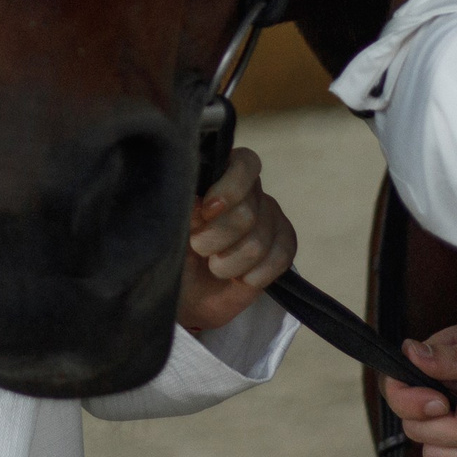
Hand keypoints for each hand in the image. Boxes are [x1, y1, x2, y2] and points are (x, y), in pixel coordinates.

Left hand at [176, 148, 297, 331]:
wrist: (190, 293)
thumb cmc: (177, 253)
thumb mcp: (172, 228)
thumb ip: (185, 208)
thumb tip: (198, 201)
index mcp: (222, 176)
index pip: (245, 163)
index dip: (230, 189)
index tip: (205, 212)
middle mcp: (251, 191)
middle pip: (246, 214)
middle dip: (216, 240)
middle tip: (199, 248)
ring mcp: (271, 217)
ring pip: (257, 244)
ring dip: (229, 265)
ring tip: (214, 265)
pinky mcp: (285, 244)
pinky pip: (279, 259)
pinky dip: (253, 276)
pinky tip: (239, 276)